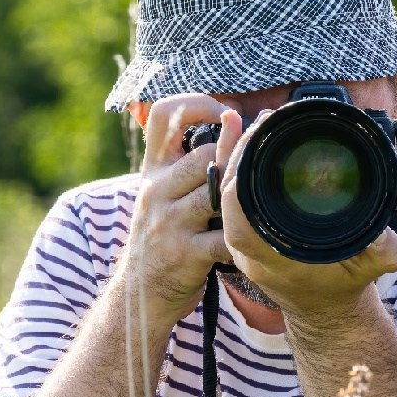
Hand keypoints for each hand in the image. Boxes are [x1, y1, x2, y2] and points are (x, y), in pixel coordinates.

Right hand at [123, 97, 239, 324]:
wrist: (140, 293)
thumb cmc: (161, 236)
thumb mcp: (159, 192)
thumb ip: (184, 160)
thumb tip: (232, 118)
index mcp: (152, 170)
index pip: (161, 114)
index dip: (196, 103)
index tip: (224, 112)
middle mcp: (155, 190)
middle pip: (203, 155)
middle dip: (234, 159)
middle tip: (257, 166)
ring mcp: (168, 222)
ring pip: (215, 193)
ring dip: (241, 198)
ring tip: (256, 202)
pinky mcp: (185, 254)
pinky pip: (224, 238)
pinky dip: (244, 239)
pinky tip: (253, 240)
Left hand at [218, 128, 396, 327]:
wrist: (326, 309)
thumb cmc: (344, 286)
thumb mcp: (372, 268)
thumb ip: (384, 253)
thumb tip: (388, 236)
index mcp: (268, 255)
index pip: (236, 208)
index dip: (240, 168)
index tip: (259, 137)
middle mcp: (247, 248)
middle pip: (226, 193)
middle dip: (239, 152)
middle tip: (263, 120)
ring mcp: (243, 240)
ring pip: (226, 191)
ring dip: (238, 156)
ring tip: (258, 123)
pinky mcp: (247, 232)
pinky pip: (234, 196)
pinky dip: (240, 166)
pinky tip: (250, 140)